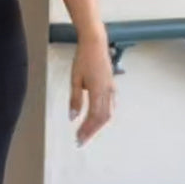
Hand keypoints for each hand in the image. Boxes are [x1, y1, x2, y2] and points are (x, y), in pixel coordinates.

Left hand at [69, 31, 114, 145]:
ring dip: (97, 125)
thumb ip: (75, 99)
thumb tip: (73, 117)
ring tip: (87, 132)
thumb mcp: (75, 79)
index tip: (78, 139)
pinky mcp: (111, 86)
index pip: (93, 116)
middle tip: (80, 140)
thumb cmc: (83, 58)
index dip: (86, 130)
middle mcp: (107, 91)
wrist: (95, 43)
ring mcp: (111, 89)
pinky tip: (98, 119)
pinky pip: (110, 106)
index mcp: (98, 90)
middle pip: (102, 118)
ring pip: (108, 113)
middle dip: (91, 131)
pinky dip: (104, 116)